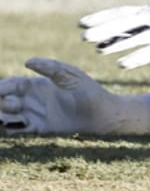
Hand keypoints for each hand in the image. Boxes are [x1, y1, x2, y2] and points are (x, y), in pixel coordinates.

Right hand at [0, 58, 149, 134]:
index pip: (11, 84)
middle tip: (6, 104)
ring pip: (7, 114)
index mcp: (37, 84)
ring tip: (8, 115)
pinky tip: (15, 125)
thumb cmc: (87, 89)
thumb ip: (50, 68)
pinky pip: (17, 129)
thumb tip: (27, 62)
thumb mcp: (70, 75)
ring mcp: (34, 113)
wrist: (99, 112)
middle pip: (4, 99)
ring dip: (3, 115)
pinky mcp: (38, 127)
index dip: (2, 87)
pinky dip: (11, 128)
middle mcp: (32, 98)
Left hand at [80, 0, 149, 69]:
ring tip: (97, 51)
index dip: (102, 17)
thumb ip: (143, 23)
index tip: (81, 22)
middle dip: (104, 29)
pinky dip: (137, 57)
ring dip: (117, 43)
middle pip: (125, 23)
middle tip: (83, 36)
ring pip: (137, 36)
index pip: (122, 12)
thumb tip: (121, 32)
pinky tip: (122, 64)